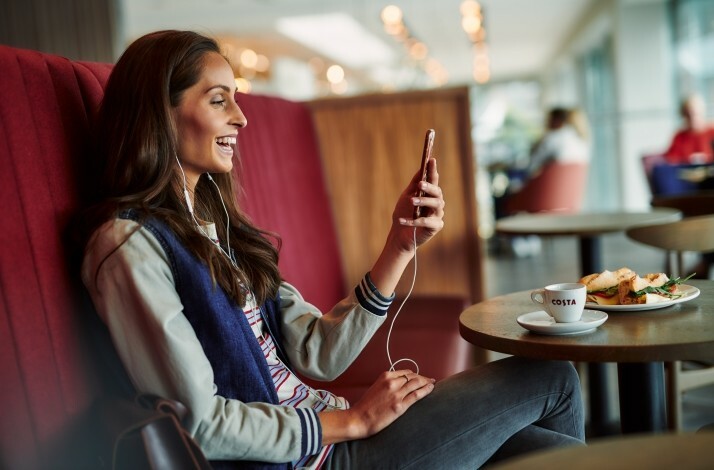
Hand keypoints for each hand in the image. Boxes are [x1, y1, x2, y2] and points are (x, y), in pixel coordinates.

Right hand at [319, 370, 434, 443]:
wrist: (359, 419)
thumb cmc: (366, 406)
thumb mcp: (376, 387)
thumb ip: (388, 383)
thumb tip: (401, 384)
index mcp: (385, 376)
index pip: (406, 372)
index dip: (416, 374)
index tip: (421, 377)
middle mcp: (392, 382)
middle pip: (413, 377)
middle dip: (423, 378)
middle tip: (429, 380)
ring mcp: (396, 394)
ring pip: (417, 383)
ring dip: (426, 382)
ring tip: (432, 384)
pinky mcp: (400, 406)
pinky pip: (416, 395)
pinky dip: (426, 390)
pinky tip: (431, 389)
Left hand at [394, 158, 444, 251]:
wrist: (399, 234)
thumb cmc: (404, 213)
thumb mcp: (406, 196)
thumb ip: (414, 184)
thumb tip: (421, 168)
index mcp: (430, 195)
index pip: (434, 180)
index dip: (433, 170)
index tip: (431, 160)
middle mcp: (436, 204)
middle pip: (437, 193)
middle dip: (429, 187)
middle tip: (420, 184)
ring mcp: (437, 215)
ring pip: (436, 205)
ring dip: (423, 201)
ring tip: (412, 201)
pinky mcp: (436, 227)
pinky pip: (426, 222)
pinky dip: (414, 220)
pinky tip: (402, 220)